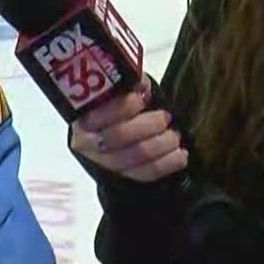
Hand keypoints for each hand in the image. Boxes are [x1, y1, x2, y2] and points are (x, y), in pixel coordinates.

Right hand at [71, 84, 186, 182]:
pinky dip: (166, 164)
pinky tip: (180, 155)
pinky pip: (144, 174)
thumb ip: (127, 85)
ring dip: (161, 145)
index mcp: (83, 117)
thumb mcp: (118, 90)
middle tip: (166, 117)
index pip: (98, 115)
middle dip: (148, 126)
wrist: (111, 130)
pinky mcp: (120, 178)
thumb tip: (142, 86)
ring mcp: (103, 163)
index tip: (142, 98)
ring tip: (175, 136)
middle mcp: (88, 143)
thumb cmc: (116, 103)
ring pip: (134, 157)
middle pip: (118, 137)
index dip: (122, 107)